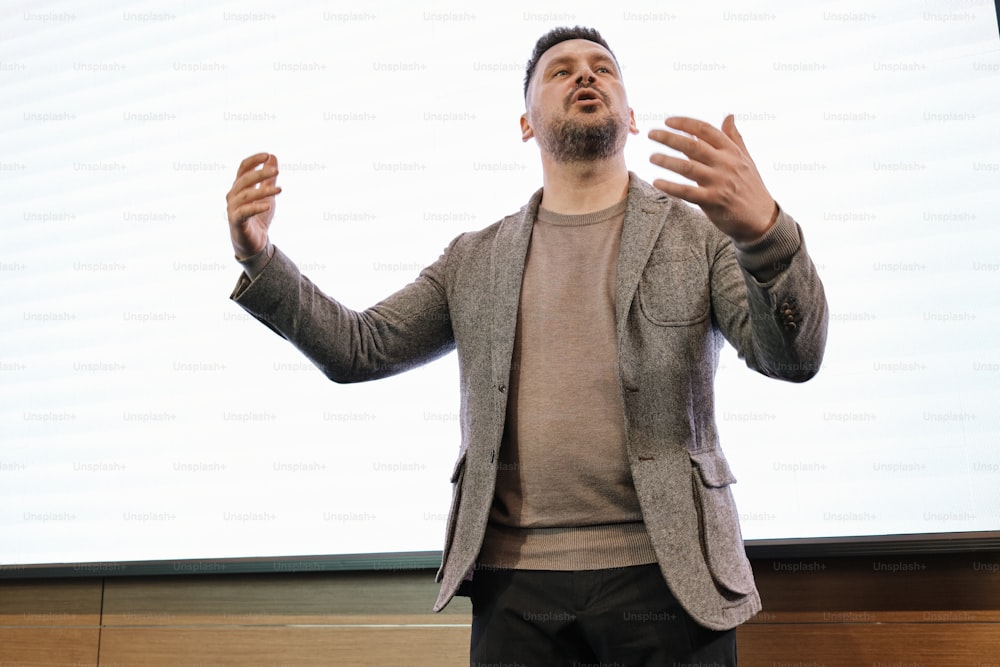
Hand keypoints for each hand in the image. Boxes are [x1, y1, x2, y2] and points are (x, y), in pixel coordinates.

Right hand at [226, 153, 280, 259]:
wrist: (253, 243)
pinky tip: (268, 205)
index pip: (243, 168)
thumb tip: (273, 157)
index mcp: (239, 187)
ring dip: (263, 191)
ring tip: (279, 190)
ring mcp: (232, 208)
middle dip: (260, 174)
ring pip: (246, 195)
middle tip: (277, 171)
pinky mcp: (236, 221)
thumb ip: (269, 178)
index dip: (254, 160)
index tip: (268, 155)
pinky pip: (244, 212)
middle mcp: (233, 195)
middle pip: (244, 179)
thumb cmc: (258, 217)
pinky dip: (256, 208)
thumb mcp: (266, 195)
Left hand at [648, 115, 776, 242]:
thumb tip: (729, 116)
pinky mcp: (713, 201)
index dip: (685, 123)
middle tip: (651, 134)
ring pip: (687, 167)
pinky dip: (671, 186)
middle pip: (693, 145)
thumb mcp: (746, 159)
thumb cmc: (751, 187)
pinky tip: (657, 182)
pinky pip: (687, 192)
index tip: (668, 121)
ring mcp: (719, 182)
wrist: (761, 218)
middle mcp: (725, 163)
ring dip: (666, 160)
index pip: (706, 130)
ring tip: (651, 157)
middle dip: (669, 137)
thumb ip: (734, 138)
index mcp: (732, 151)